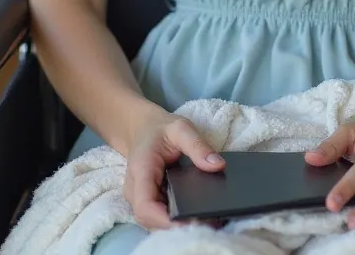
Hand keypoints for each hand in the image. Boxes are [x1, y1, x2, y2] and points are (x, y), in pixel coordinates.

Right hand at [123, 107, 224, 229]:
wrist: (144, 128)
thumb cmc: (161, 128)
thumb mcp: (181, 128)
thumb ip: (198, 146)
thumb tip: (218, 166)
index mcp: (141, 171)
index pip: (145, 207)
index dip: (165, 221)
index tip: (190, 222)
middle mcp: (135, 190)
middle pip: (150, 220)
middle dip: (175, 227)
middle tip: (207, 223)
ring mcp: (140, 197)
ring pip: (154, 222)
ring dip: (176, 225)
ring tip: (205, 222)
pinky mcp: (149, 199)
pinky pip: (159, 215)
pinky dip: (175, 219)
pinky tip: (196, 216)